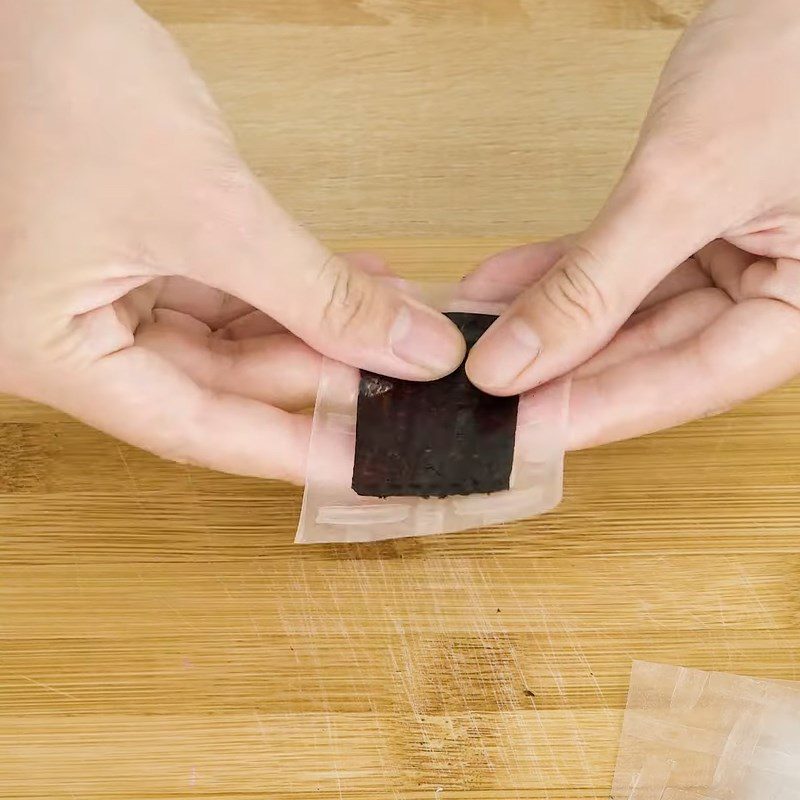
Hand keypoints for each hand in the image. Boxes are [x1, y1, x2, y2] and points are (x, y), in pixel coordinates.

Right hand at [0, 0, 463, 481]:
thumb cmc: (52, 75)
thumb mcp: (207, 207)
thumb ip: (316, 293)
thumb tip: (412, 350)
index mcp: (50, 352)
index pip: (195, 431)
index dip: (292, 451)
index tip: (367, 462)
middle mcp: (65, 337)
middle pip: (214, 385)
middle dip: (314, 372)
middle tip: (395, 372)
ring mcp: (93, 294)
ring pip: (222, 339)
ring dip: (306, 327)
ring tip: (383, 319)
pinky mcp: (122, 252)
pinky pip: (216, 290)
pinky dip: (281, 289)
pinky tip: (343, 281)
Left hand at [466, 0, 799, 448]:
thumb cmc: (791, 60)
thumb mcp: (686, 184)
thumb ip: (599, 283)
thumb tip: (514, 362)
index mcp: (799, 310)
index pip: (684, 385)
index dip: (594, 411)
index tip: (517, 429)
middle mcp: (767, 295)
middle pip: (645, 356)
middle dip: (557, 370)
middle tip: (479, 392)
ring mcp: (726, 260)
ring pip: (620, 313)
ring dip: (544, 322)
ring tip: (475, 337)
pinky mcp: (687, 228)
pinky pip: (611, 263)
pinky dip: (556, 272)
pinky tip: (498, 288)